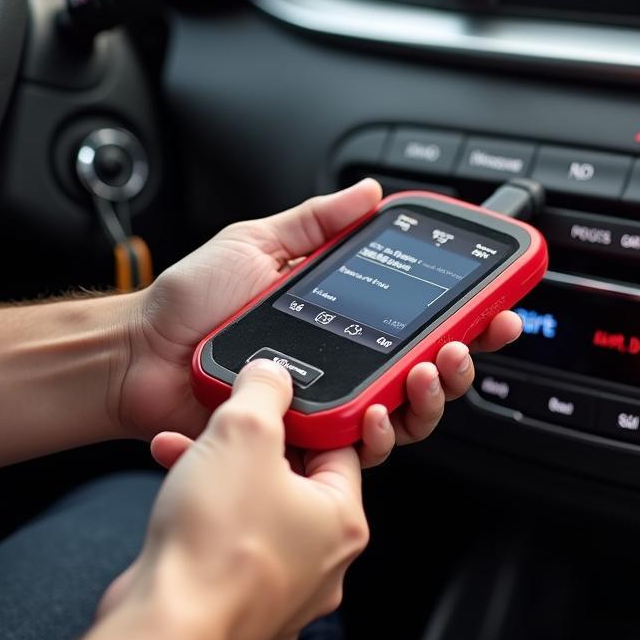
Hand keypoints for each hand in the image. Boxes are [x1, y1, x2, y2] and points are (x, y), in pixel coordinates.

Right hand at [98, 361, 368, 639]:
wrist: (162, 631)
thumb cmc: (216, 546)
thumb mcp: (244, 431)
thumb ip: (264, 390)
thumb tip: (272, 374)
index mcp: (343, 519)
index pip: (338, 446)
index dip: (302, 415)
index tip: (274, 400)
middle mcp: (322, 562)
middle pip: (292, 478)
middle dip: (248, 445)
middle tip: (223, 427)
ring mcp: (281, 592)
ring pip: (254, 510)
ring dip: (217, 475)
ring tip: (184, 452)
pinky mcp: (237, 609)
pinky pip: (227, 545)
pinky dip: (203, 516)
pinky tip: (174, 494)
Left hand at [110, 178, 521, 460]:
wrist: (140, 353)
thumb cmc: (193, 299)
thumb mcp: (260, 242)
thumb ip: (318, 221)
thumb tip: (369, 192)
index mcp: (346, 314)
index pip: (421, 315)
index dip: (468, 313)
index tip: (500, 302)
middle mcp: (347, 361)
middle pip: (428, 373)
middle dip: (463, 362)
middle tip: (465, 345)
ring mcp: (328, 402)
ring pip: (406, 415)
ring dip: (432, 398)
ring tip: (430, 373)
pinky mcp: (305, 438)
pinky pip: (358, 447)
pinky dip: (379, 433)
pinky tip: (379, 412)